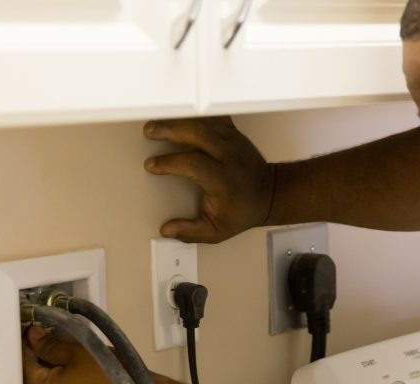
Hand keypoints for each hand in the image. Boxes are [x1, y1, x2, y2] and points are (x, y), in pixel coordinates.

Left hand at [22, 326, 138, 383]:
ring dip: (55, 377)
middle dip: (42, 361)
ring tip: (71, 359)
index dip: (28, 346)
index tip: (34, 333)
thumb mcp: (78, 352)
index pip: (25, 366)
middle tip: (54, 342)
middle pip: (37, 382)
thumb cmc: (113, 377)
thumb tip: (34, 337)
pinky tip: (80, 378)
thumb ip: (50, 344)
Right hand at [144, 116, 274, 243]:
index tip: (152, 166)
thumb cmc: (242, 211)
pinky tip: (178, 116)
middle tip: (150, 131)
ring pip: (205, 121)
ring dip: (179, 119)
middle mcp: (230, 156)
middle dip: (171, 130)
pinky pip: (213, 117)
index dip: (170, 163)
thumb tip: (167, 230)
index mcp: (225, 180)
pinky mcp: (233, 132)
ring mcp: (233, 141)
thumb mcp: (217, 230)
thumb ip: (191, 232)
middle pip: (199, 133)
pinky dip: (195, 115)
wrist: (269, 194)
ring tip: (158, 122)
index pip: (194, 164)